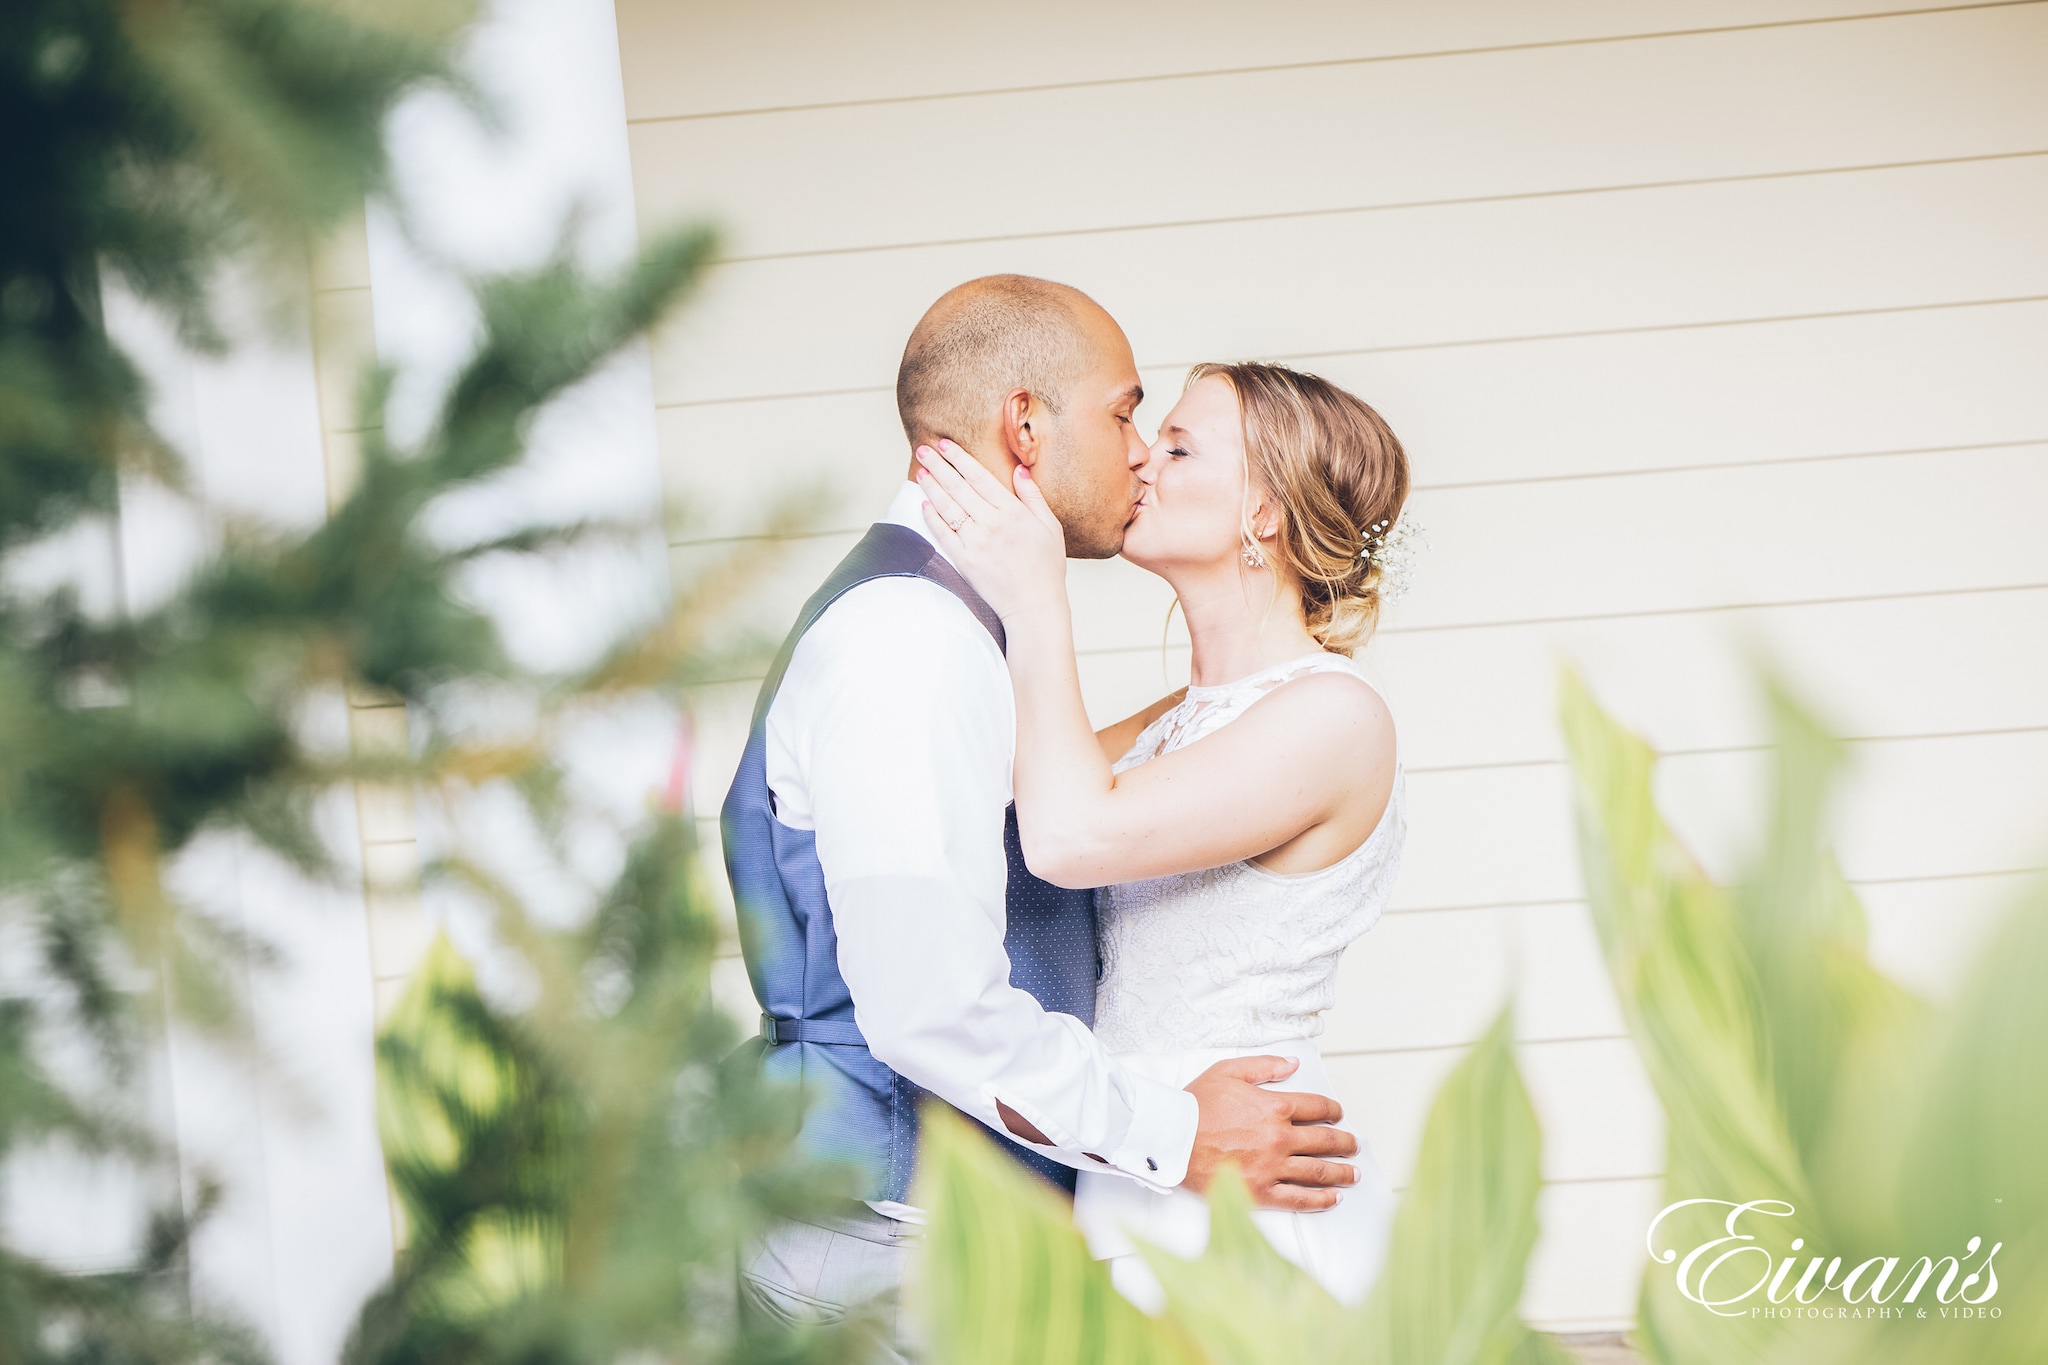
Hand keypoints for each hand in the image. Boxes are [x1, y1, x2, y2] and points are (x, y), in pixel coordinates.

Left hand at [915, 439, 1068, 623]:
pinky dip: (932, 518)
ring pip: (948, 507)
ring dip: (931, 487)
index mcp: (1012, 512)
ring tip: (920, 472)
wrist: (1034, 605)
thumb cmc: (1046, 567)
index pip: (979, 477)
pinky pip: (944, 534)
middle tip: (923, 450)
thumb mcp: (1050, 526)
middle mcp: (991, 523)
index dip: (960, 458)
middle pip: (959, 487)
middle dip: (939, 466)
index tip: (946, 445)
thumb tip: (1020, 471)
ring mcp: (975, 542)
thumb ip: (1033, 497)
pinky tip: (924, 504)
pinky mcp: (965, 560)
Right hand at [1183, 1056, 1359, 1211]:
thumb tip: (1293, 1064)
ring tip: (1353, 1173)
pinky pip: (1299, 1199)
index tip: (1337, 1115)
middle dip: (1345, 1143)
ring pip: (1319, 1171)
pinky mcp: (1261, 1192)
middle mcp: (1280, 1138)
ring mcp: (1273, 1167)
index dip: (1332, 1110)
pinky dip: (1320, 1199)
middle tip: (1353, 1145)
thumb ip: (1265, 1065)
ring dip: (1341, 1172)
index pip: (1317, 1108)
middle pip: (1325, 1141)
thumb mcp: (1229, 1071)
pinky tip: (1333, 1198)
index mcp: (1275, 1107)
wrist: (1171, 1139)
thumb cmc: (1195, 1105)